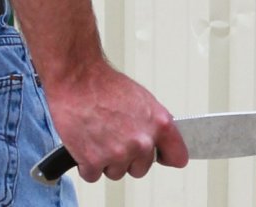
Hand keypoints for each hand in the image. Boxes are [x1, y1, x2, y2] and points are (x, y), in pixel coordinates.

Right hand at [44, 60, 188, 182]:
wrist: (77, 79)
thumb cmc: (105, 85)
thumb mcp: (142, 99)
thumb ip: (154, 123)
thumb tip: (157, 139)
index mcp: (159, 124)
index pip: (178, 157)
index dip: (166, 157)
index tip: (160, 157)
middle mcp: (142, 142)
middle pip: (141, 169)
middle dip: (128, 158)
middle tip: (114, 136)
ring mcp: (118, 154)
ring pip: (116, 173)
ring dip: (106, 161)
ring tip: (98, 135)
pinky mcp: (94, 161)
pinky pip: (93, 175)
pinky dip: (86, 164)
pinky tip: (85, 143)